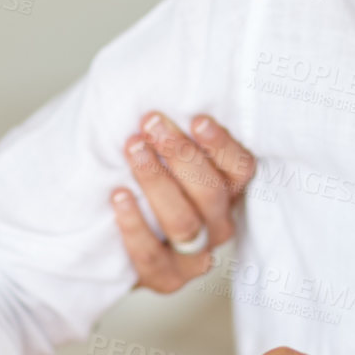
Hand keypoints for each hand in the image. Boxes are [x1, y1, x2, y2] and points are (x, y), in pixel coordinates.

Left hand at [112, 112, 255, 292]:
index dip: (221, 145)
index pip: (241, 168)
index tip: (196, 118)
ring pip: (185, 223)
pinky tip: (117, 195)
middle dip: (181, 155)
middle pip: (211, 193)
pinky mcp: (165, 279)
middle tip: (151, 123)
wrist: (113, 239)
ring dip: (157, 181)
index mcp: (231, 191)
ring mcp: (195, 257)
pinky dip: (134, 224)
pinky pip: (151, 255)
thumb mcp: (165, 151)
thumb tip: (157, 75)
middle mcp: (220, 225)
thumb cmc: (146, 179)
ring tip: (133, 148)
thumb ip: (172, 127)